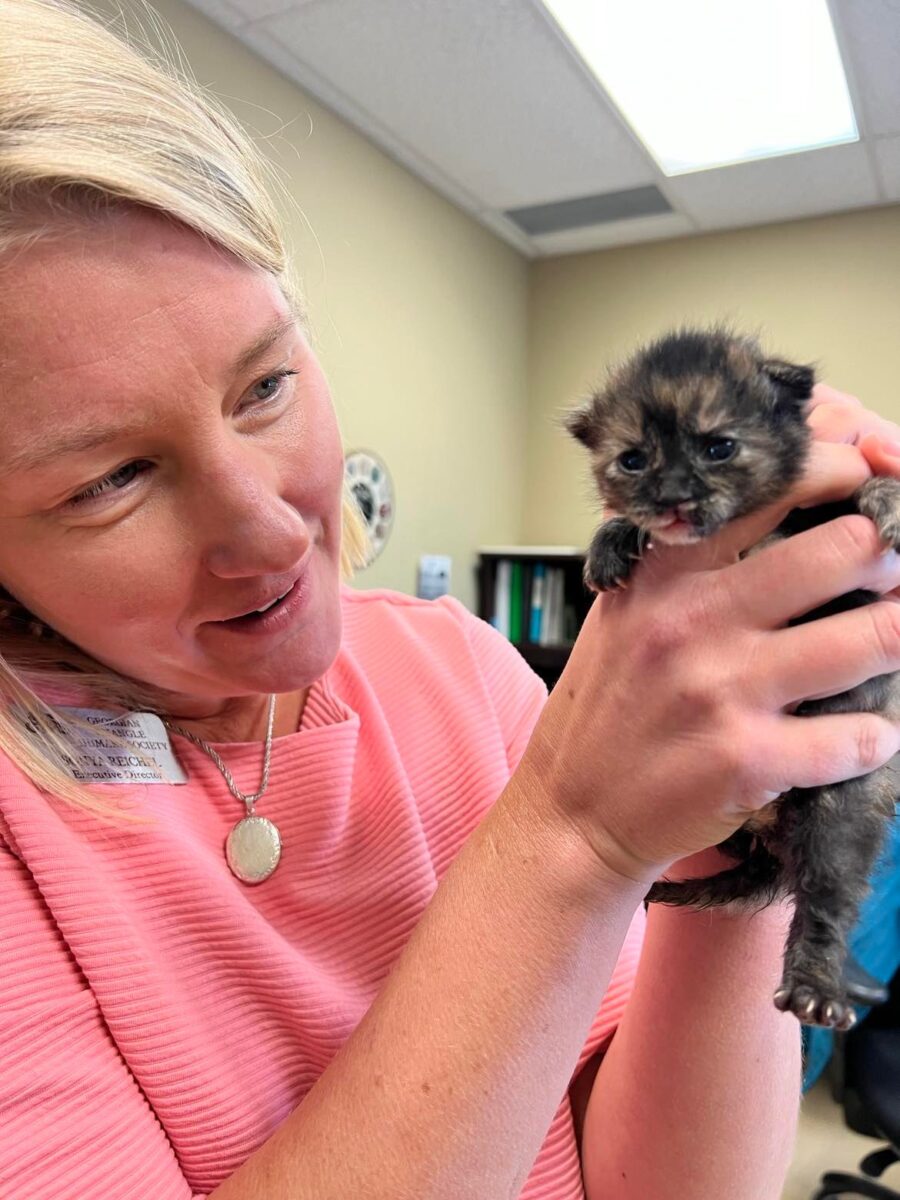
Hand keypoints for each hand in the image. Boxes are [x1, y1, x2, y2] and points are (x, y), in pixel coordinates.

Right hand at [517, 384, 899, 886]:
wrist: (572, 811)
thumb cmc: (607, 708)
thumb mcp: (626, 612)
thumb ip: (685, 565)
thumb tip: (779, 520)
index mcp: (665, 573)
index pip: (772, 490)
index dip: (840, 474)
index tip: (867, 483)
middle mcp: (694, 620)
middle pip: (842, 550)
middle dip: (891, 556)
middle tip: (896, 572)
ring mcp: (721, 689)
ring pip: (869, 640)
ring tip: (896, 642)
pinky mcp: (746, 760)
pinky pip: (854, 738)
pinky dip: (875, 737)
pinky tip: (868, 735)